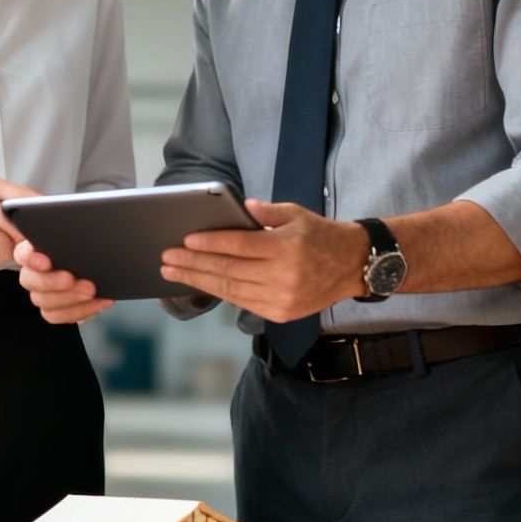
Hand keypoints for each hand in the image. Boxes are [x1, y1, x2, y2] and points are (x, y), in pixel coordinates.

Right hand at [16, 239, 113, 324]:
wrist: (98, 266)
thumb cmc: (85, 247)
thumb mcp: (80, 235)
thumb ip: (72, 233)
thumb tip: (77, 227)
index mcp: (34, 250)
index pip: (23, 254)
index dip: (31, 258)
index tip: (47, 261)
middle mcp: (33, 273)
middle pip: (30, 281)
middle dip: (53, 282)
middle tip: (73, 279)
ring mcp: (40, 293)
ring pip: (43, 302)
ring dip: (69, 298)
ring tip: (92, 291)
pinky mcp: (52, 309)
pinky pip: (57, 316)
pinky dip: (80, 311)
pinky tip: (98, 301)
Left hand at [159, 199, 370, 322]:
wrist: (353, 265)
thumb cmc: (320, 234)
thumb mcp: (296, 213)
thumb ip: (265, 211)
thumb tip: (238, 207)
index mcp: (287, 248)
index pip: (240, 246)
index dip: (210, 244)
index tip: (185, 241)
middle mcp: (284, 277)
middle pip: (229, 271)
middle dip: (193, 265)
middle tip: (167, 259)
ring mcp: (283, 299)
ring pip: (232, 291)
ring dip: (199, 282)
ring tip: (173, 274)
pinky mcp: (282, 313)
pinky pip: (243, 303)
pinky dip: (220, 293)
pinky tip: (201, 284)